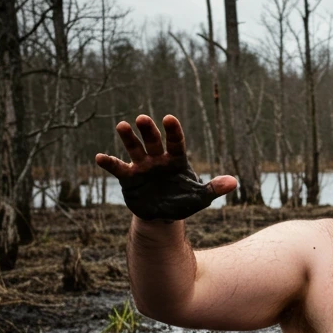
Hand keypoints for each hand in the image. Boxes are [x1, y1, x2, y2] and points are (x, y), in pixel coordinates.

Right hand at [95, 114, 236, 220]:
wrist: (163, 214)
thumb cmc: (183, 201)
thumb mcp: (200, 197)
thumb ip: (214, 188)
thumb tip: (234, 182)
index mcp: (176, 160)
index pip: (176, 142)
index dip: (173, 131)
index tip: (169, 118)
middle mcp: (158, 159)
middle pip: (153, 141)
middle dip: (148, 130)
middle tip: (142, 118)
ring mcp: (142, 167)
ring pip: (135, 149)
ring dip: (128, 138)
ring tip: (122, 125)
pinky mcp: (129, 178)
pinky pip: (118, 168)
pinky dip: (109, 162)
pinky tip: (99, 157)